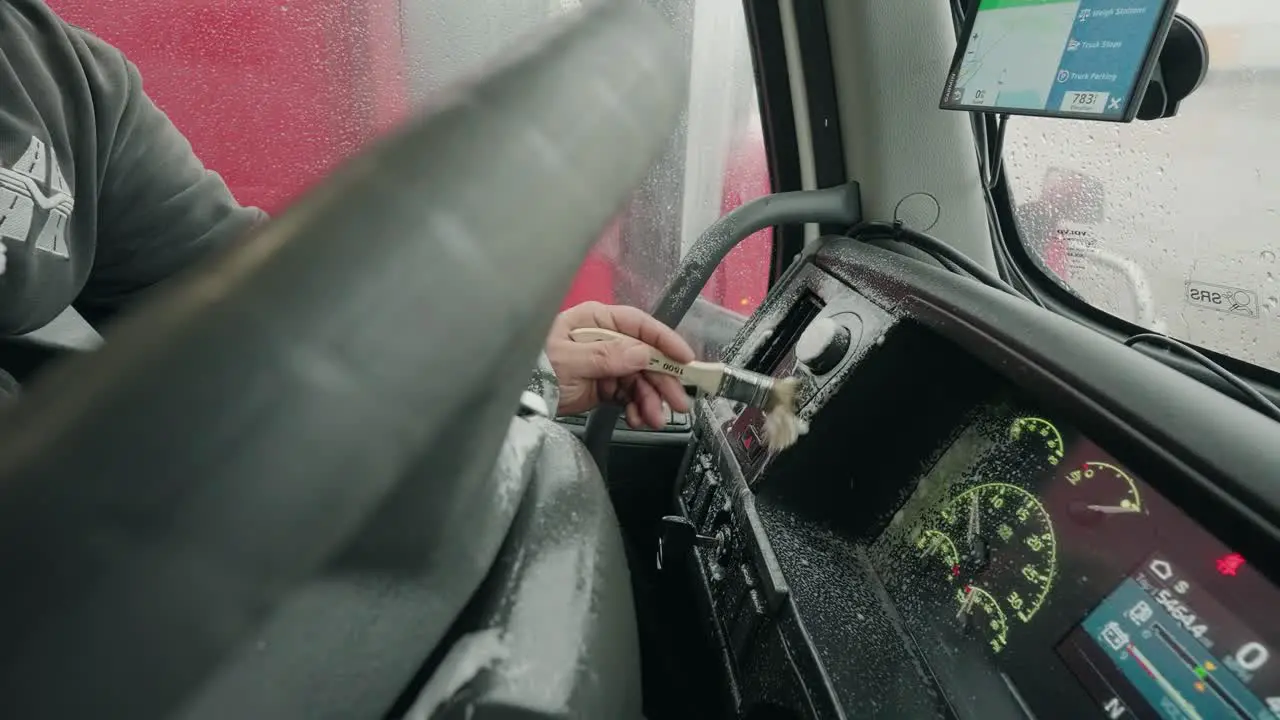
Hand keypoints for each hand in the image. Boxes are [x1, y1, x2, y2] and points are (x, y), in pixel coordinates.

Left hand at [546, 301, 693, 427]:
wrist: (517, 398)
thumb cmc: (538, 369)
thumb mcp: (569, 360)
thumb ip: (607, 356)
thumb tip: (643, 354)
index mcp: (596, 320)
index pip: (639, 325)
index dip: (665, 341)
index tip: (686, 360)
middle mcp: (605, 339)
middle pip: (645, 356)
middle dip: (662, 381)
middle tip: (679, 404)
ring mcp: (605, 364)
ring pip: (640, 380)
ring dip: (651, 400)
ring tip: (654, 419)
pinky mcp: (602, 387)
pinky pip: (628, 396)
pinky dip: (636, 408)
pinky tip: (638, 420)